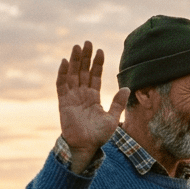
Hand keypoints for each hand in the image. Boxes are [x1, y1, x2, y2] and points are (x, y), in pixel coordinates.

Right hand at [56, 41, 129, 172]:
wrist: (86, 147)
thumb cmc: (99, 136)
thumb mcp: (112, 118)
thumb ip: (118, 103)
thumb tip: (127, 88)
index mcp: (94, 97)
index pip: (95, 76)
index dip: (97, 64)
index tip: (100, 51)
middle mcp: (82, 94)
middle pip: (83, 71)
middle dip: (85, 57)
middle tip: (87, 42)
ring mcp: (72, 97)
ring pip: (72, 74)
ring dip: (74, 61)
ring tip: (77, 46)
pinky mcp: (63, 102)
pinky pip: (61, 85)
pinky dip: (62, 74)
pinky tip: (65, 62)